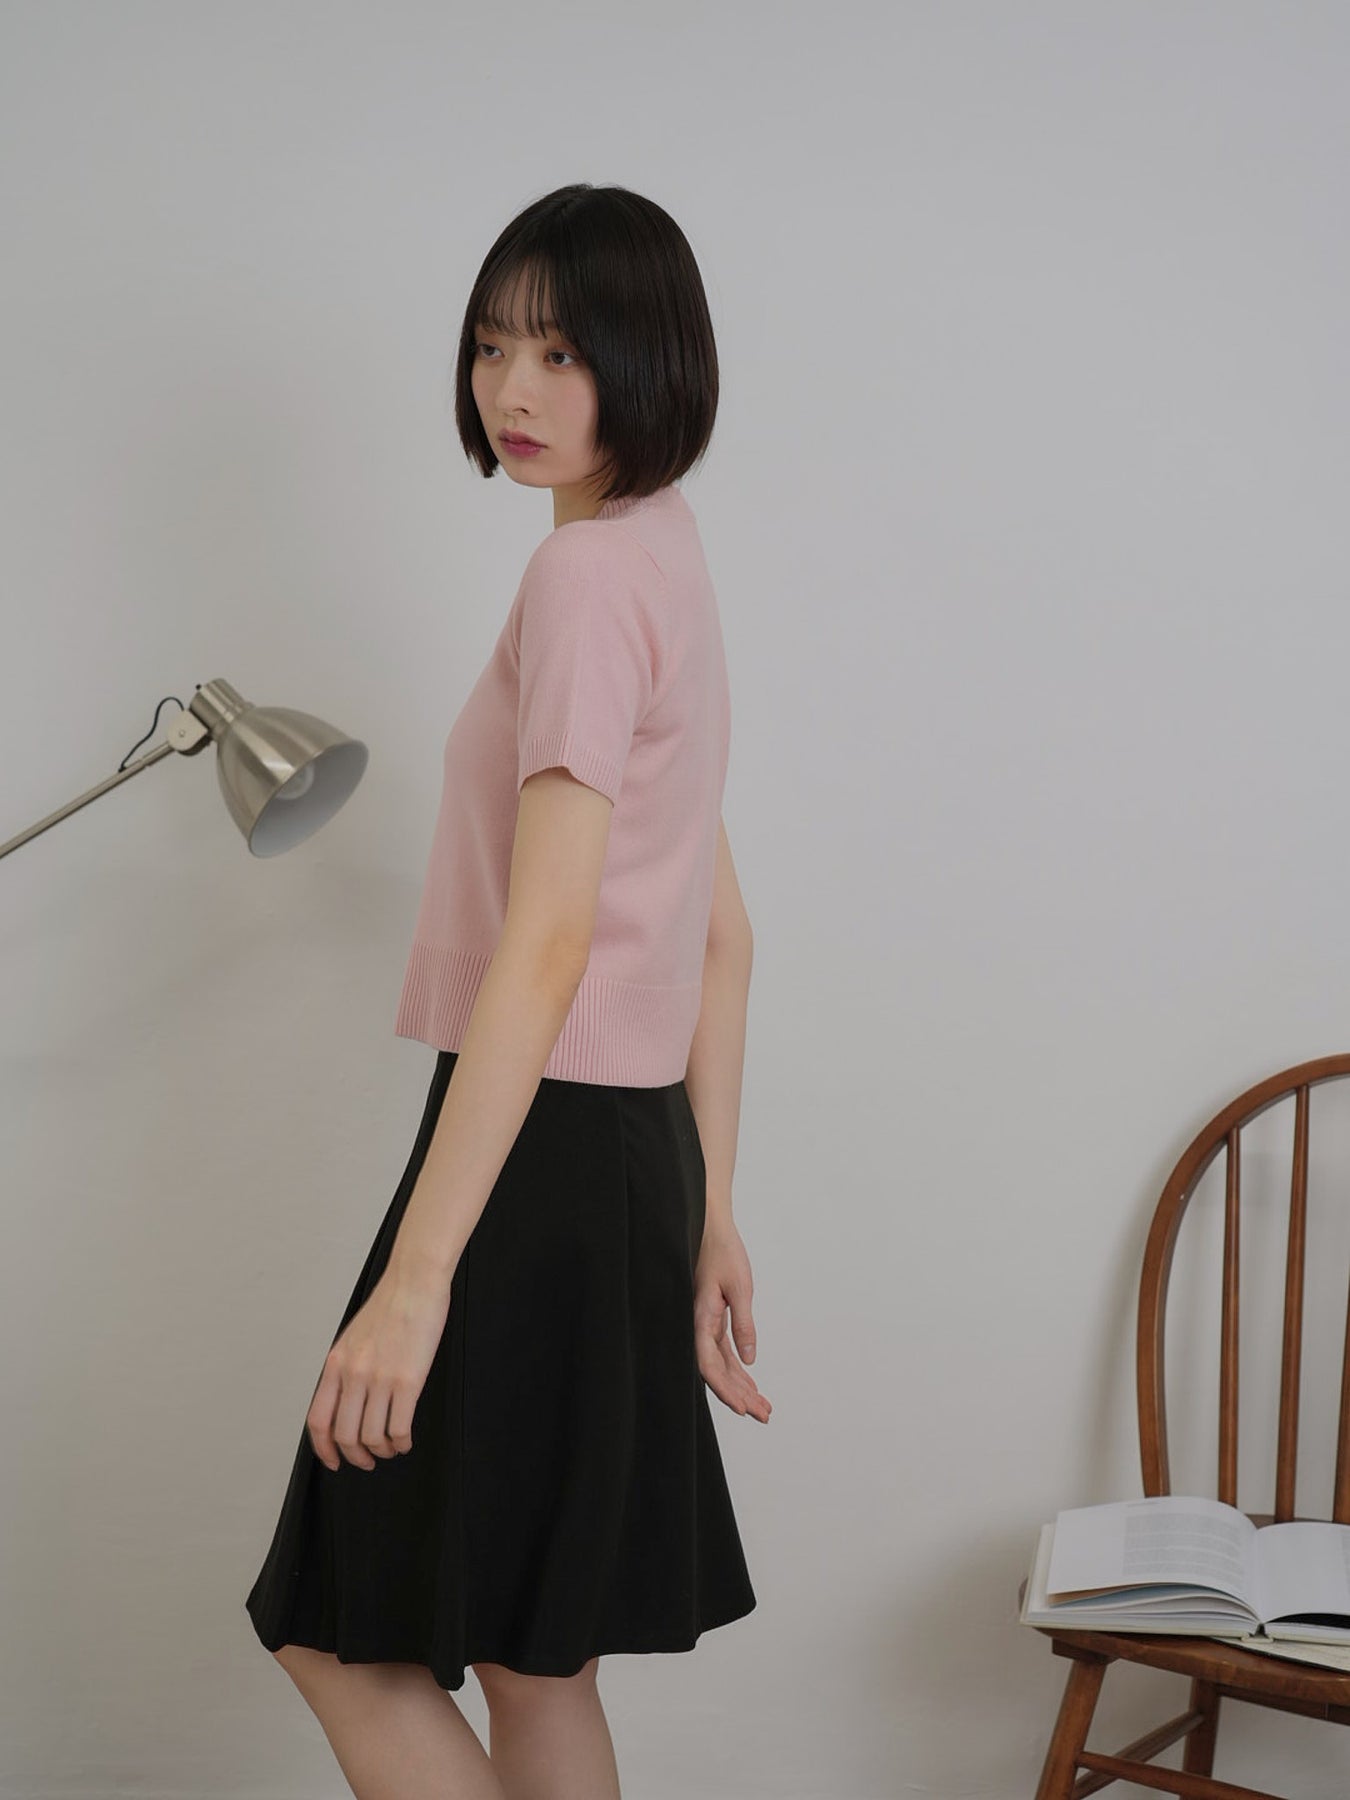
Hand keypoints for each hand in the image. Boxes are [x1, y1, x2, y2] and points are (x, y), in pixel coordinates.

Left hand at [306, 1260, 450, 1470]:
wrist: (414, 1282)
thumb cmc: (390, 1306)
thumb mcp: (353, 1338)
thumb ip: (346, 1370)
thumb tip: (346, 1402)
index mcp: (335, 1364)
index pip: (318, 1420)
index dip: (324, 1449)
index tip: (333, 1460)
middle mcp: (353, 1374)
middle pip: (345, 1435)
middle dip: (356, 1456)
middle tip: (368, 1461)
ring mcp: (379, 1378)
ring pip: (372, 1437)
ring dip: (382, 1451)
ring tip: (392, 1448)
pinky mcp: (407, 1381)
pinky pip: (398, 1428)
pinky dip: (401, 1442)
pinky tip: (406, 1440)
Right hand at [694, 1220, 770, 1422]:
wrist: (711, 1227)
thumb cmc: (723, 1252)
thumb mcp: (739, 1287)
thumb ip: (743, 1324)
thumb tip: (750, 1360)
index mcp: (700, 1318)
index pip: (708, 1364)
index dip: (724, 1389)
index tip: (743, 1408)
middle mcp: (698, 1325)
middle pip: (716, 1371)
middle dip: (739, 1396)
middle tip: (764, 1415)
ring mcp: (704, 1324)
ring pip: (721, 1364)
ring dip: (740, 1386)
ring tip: (763, 1407)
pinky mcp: (712, 1319)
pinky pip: (722, 1352)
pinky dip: (737, 1369)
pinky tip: (751, 1383)